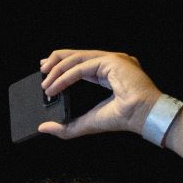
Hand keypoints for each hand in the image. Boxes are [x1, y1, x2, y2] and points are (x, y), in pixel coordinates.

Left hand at [36, 50, 164, 140]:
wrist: (141, 116)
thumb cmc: (122, 118)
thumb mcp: (86, 123)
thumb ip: (65, 127)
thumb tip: (43, 127)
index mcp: (109, 72)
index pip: (81, 63)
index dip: (62, 65)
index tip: (46, 70)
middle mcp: (111, 62)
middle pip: (77, 55)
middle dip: (56, 61)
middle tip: (41, 70)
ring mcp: (112, 59)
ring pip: (77, 58)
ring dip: (57, 70)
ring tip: (45, 82)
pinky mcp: (112, 61)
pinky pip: (82, 66)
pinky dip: (66, 76)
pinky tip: (55, 86)